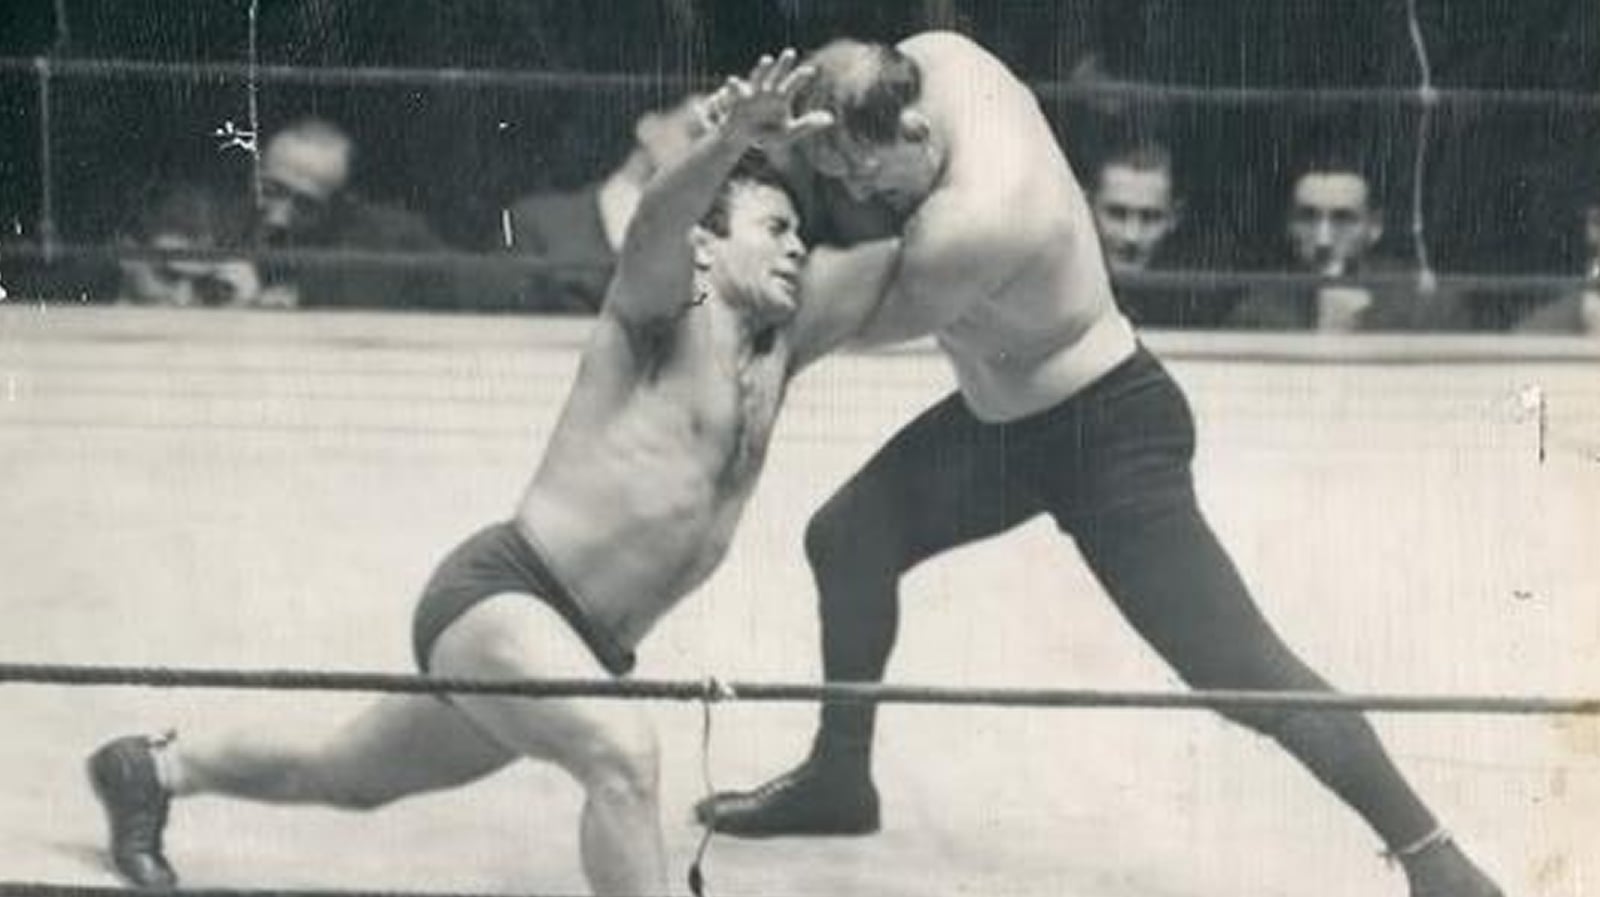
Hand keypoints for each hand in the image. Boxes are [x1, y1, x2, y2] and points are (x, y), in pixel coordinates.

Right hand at [700, 48, 834, 149]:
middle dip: (783, 64)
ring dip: (762, 69)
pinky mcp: (736, 100)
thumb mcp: (789, 132)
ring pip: (757, 77)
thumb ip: (808, 125)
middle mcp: (767, 90)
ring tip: (768, 59)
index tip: (812, 71)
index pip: (793, 84)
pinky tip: (733, 80)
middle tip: (791, 52)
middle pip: (777, 74)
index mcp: (781, 96)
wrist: (742, 138)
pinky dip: (734, 85)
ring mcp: (751, 93)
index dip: (801, 77)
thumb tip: (831, 118)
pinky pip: (734, 91)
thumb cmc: (767, 133)